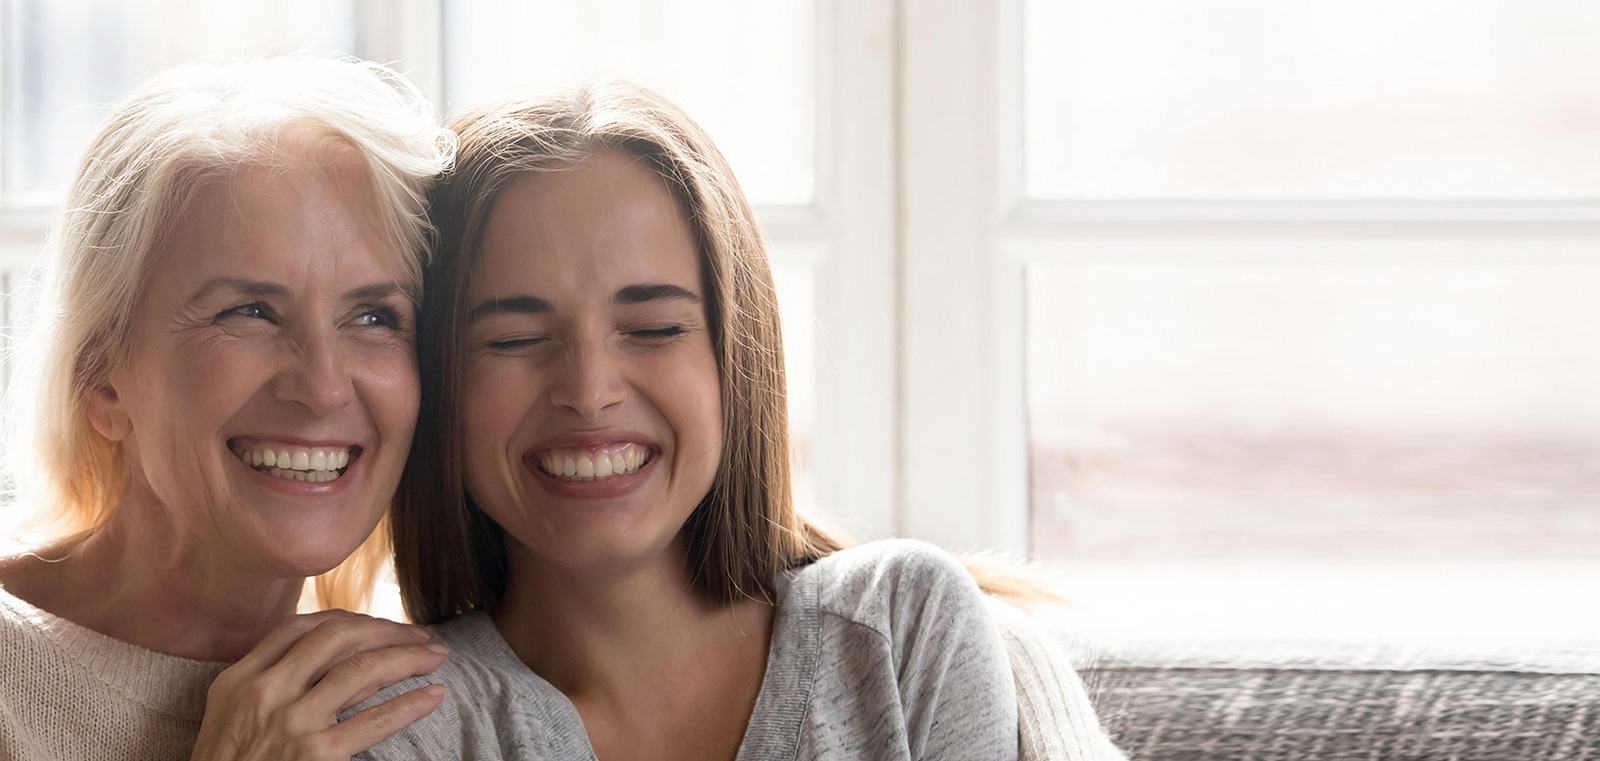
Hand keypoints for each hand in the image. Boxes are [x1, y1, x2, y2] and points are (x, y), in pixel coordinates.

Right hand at [189, 609, 448, 760]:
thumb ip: (265, 683)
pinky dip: (410, 704)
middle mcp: (265, 692)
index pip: (300, 627)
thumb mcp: (229, 717)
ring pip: (362, 670)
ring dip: (408, 657)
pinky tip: (433, 695)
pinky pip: (375, 721)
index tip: (376, 624)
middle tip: (418, 633)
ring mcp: (291, 722)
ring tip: (436, 655)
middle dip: (385, 630)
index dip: (346, 619)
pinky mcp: (316, 754)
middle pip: (337, 638)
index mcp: (239, 679)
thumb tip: (322, 660)